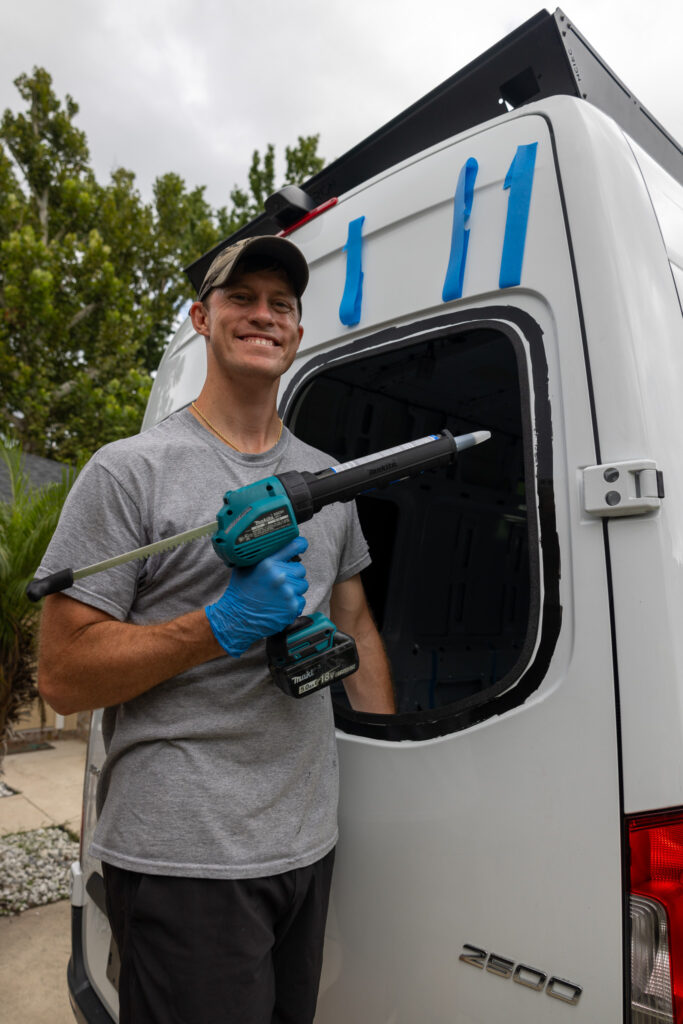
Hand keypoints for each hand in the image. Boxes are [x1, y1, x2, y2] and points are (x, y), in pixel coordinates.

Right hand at [205, 536, 308, 656]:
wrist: (237, 618)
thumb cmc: (240, 592)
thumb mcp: (245, 567)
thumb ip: (262, 555)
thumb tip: (277, 545)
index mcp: (268, 563)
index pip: (293, 546)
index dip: (300, 544)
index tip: (301, 545)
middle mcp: (279, 576)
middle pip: (300, 569)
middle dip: (292, 574)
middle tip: (279, 582)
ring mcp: (287, 592)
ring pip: (302, 585)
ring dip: (294, 589)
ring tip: (278, 594)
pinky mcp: (292, 607)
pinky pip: (301, 600)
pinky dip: (293, 603)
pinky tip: (279, 605)